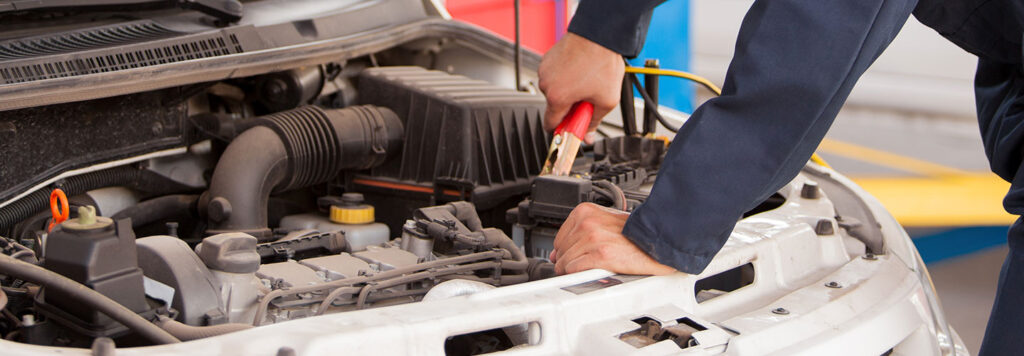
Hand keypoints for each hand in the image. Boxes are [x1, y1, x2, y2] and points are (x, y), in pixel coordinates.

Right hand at [538, 33, 623, 142]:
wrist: (601, 35)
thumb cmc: (602, 62)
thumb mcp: (606, 100)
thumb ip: (594, 122)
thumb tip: (588, 135)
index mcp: (557, 97)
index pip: (549, 125)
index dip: (562, 129)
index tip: (571, 128)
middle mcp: (546, 84)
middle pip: (554, 107)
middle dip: (569, 107)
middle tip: (587, 99)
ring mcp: (545, 70)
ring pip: (554, 90)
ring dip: (568, 91)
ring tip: (585, 81)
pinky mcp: (547, 59)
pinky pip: (554, 76)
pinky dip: (565, 77)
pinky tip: (580, 71)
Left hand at [550, 203, 676, 275]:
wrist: (657, 241)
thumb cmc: (634, 234)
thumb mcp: (604, 223)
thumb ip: (580, 234)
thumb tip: (557, 253)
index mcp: (586, 211)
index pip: (559, 237)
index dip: (566, 251)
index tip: (575, 256)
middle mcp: (587, 223)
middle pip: (561, 251)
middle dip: (570, 261)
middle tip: (586, 264)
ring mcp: (592, 239)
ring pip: (565, 262)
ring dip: (575, 270)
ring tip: (592, 268)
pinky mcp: (600, 256)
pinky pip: (574, 269)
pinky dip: (580, 275)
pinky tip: (592, 272)